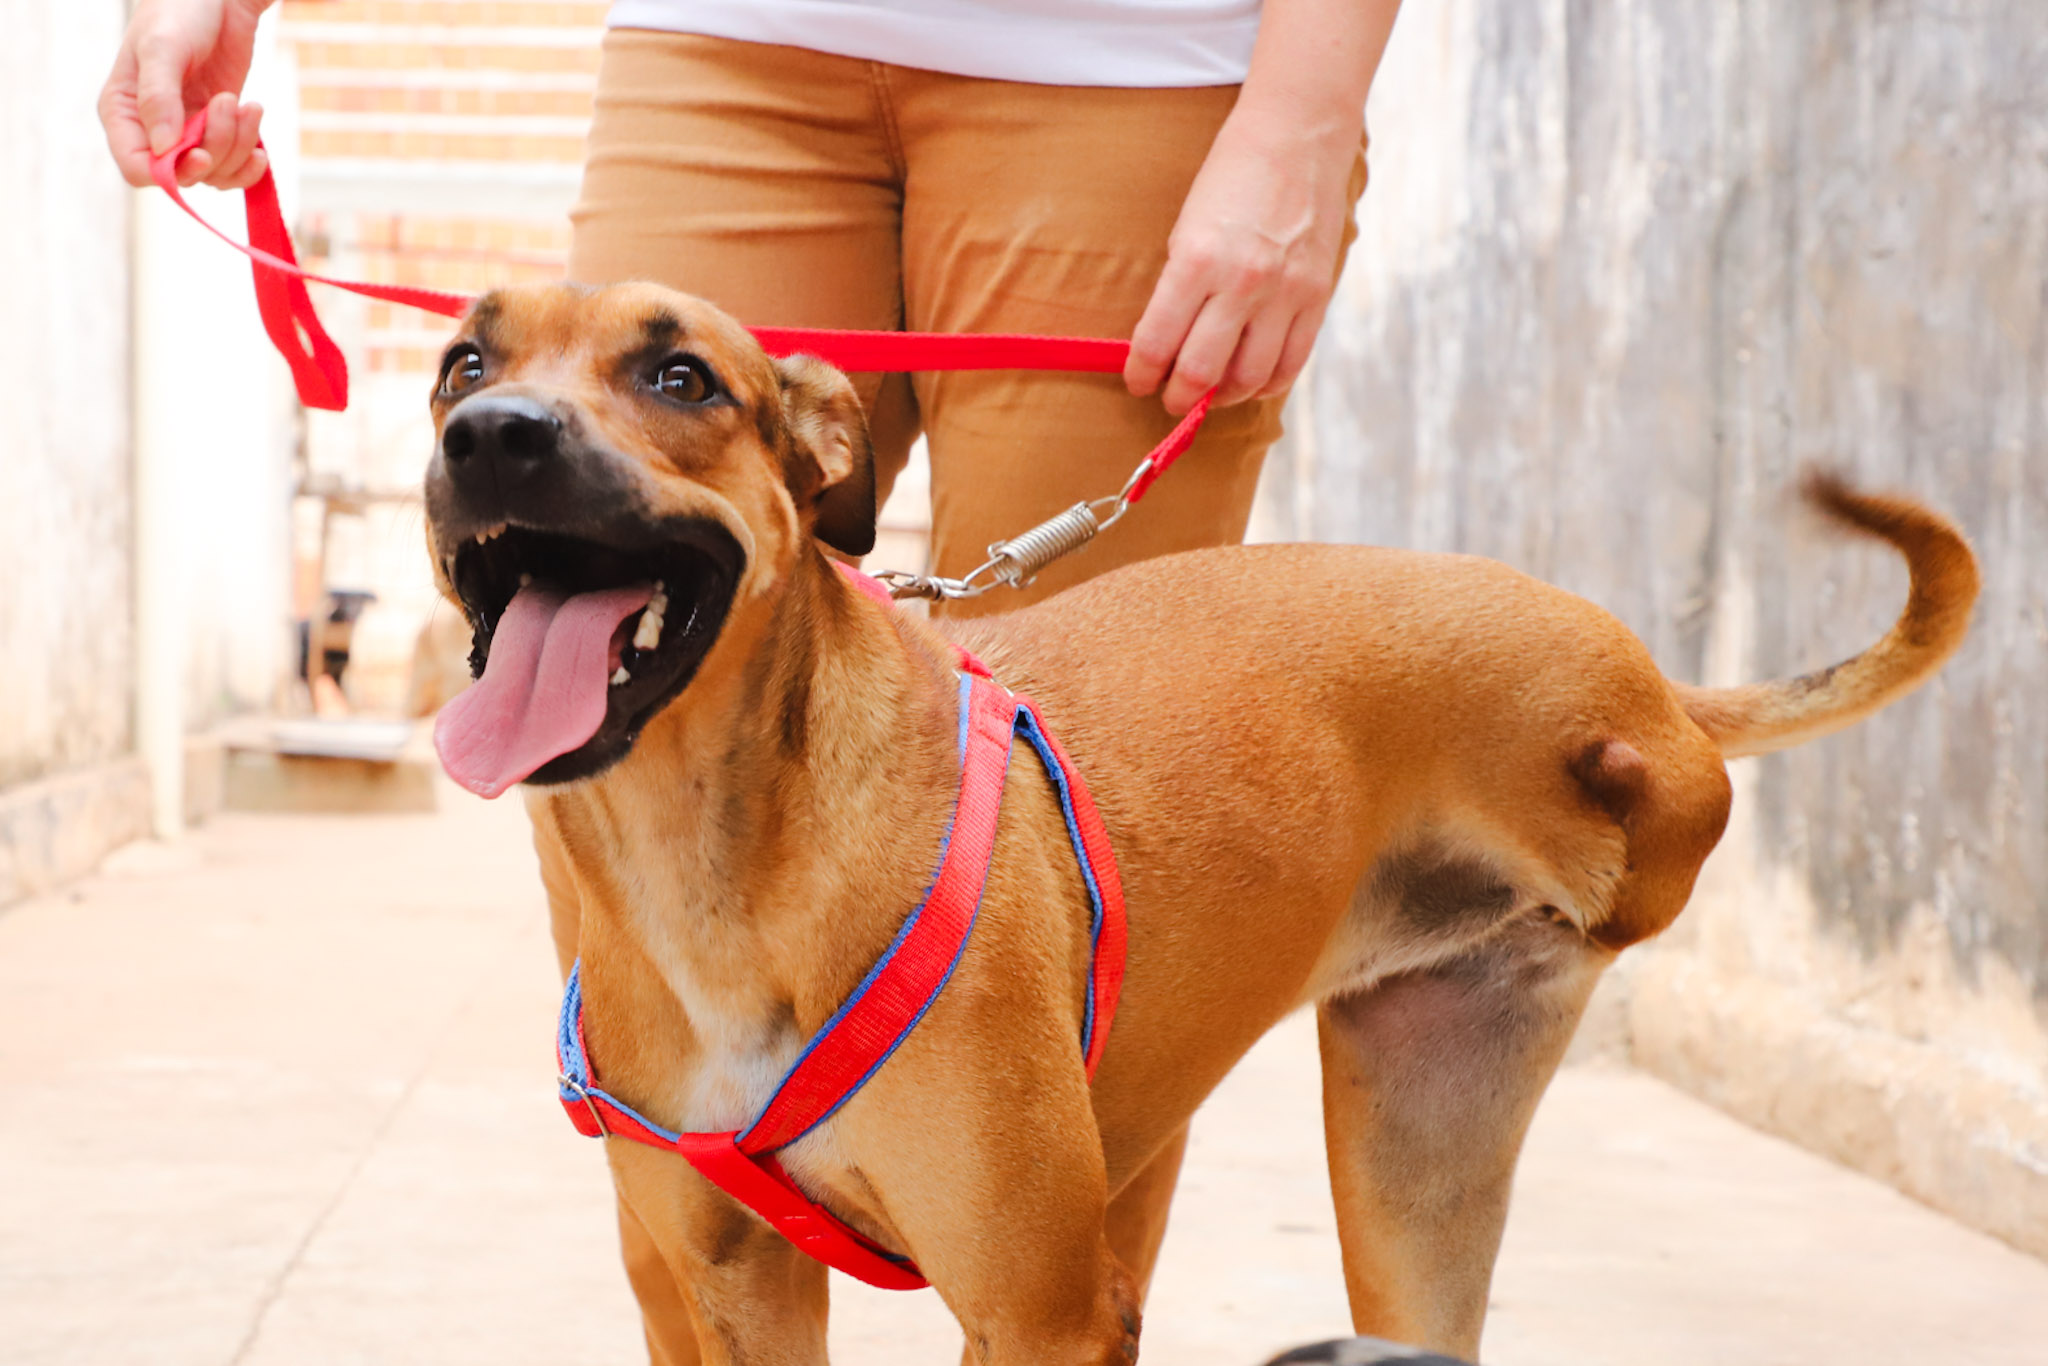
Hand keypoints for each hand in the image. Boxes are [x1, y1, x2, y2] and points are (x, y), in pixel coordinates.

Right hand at [99, 0, 274, 189]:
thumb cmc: (179, 12)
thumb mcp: (164, 48)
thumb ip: (158, 97)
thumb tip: (162, 148)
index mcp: (122, 112)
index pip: (137, 168)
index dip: (169, 174)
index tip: (200, 154)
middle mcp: (150, 130)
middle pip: (184, 174)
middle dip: (215, 148)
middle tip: (229, 101)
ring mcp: (186, 133)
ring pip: (214, 173)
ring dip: (239, 146)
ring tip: (249, 104)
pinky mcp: (217, 131)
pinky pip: (234, 167)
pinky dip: (251, 154)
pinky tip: (256, 123)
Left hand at [1125, 110, 1359, 415]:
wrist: (1296, 136)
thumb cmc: (1230, 178)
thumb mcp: (1187, 229)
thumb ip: (1179, 289)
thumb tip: (1165, 347)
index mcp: (1196, 261)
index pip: (1157, 343)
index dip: (1141, 374)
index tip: (1137, 381)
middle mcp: (1241, 283)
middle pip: (1202, 371)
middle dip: (1179, 397)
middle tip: (1171, 400)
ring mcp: (1284, 293)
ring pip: (1249, 379)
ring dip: (1223, 397)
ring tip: (1210, 393)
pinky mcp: (1316, 296)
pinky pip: (1291, 363)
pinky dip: (1267, 384)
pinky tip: (1251, 382)